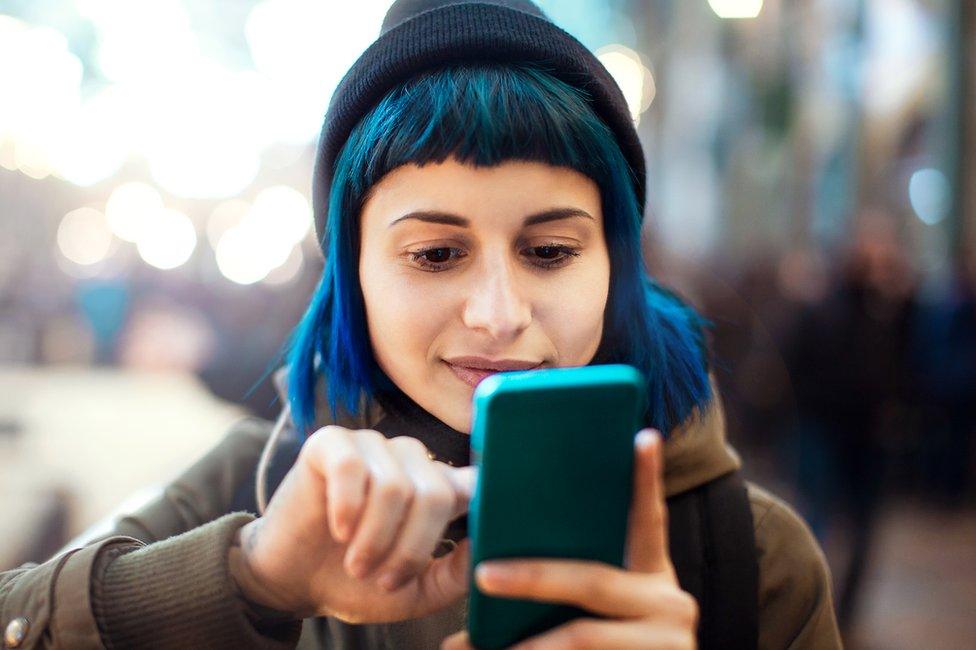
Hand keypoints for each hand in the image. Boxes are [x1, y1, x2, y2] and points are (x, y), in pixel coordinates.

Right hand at [229, 425, 476, 622]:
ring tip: (355, 563)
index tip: (474, 532)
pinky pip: (352, 467)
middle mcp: (410, 459)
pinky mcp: (331, 443)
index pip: (475, 481)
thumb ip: (455, 574)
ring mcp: (372, 445)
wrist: (294, 580)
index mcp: (437, 487)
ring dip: (374, 537)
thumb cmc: (356, 582)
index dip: (480, 503)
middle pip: (435, 494)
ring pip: (395, 486)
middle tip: (380, 577)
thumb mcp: (416, 592)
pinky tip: (338, 528)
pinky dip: (347, 506)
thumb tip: (489, 547)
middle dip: (410, 548)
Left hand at [441, 429, 696, 649]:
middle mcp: (671, 601)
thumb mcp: (605, 608)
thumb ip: (580, 577)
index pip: (648, 516)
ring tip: (466, 645)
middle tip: (482, 575)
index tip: (642, 435)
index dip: (646, 477)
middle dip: (531, 578)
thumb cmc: (610, 645)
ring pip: (580, 636)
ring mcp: (670, 640)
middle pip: (591, 580)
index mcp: (652, 572)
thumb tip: (497, 560)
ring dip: (520, 645)